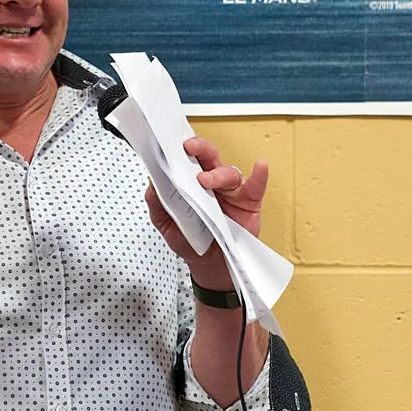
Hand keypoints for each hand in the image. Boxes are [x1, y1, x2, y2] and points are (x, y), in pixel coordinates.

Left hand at [145, 136, 267, 289]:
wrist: (209, 265)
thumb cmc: (190, 241)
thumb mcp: (166, 224)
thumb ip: (157, 204)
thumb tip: (151, 184)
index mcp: (191, 182)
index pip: (187, 159)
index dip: (180, 150)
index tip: (170, 145)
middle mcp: (212, 182)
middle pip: (208, 157)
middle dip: (199, 149)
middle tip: (188, 148)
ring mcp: (231, 191)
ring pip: (227, 172)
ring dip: (217, 173)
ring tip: (205, 181)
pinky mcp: (248, 202)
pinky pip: (256, 185)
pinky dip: (259, 175)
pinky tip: (260, 166)